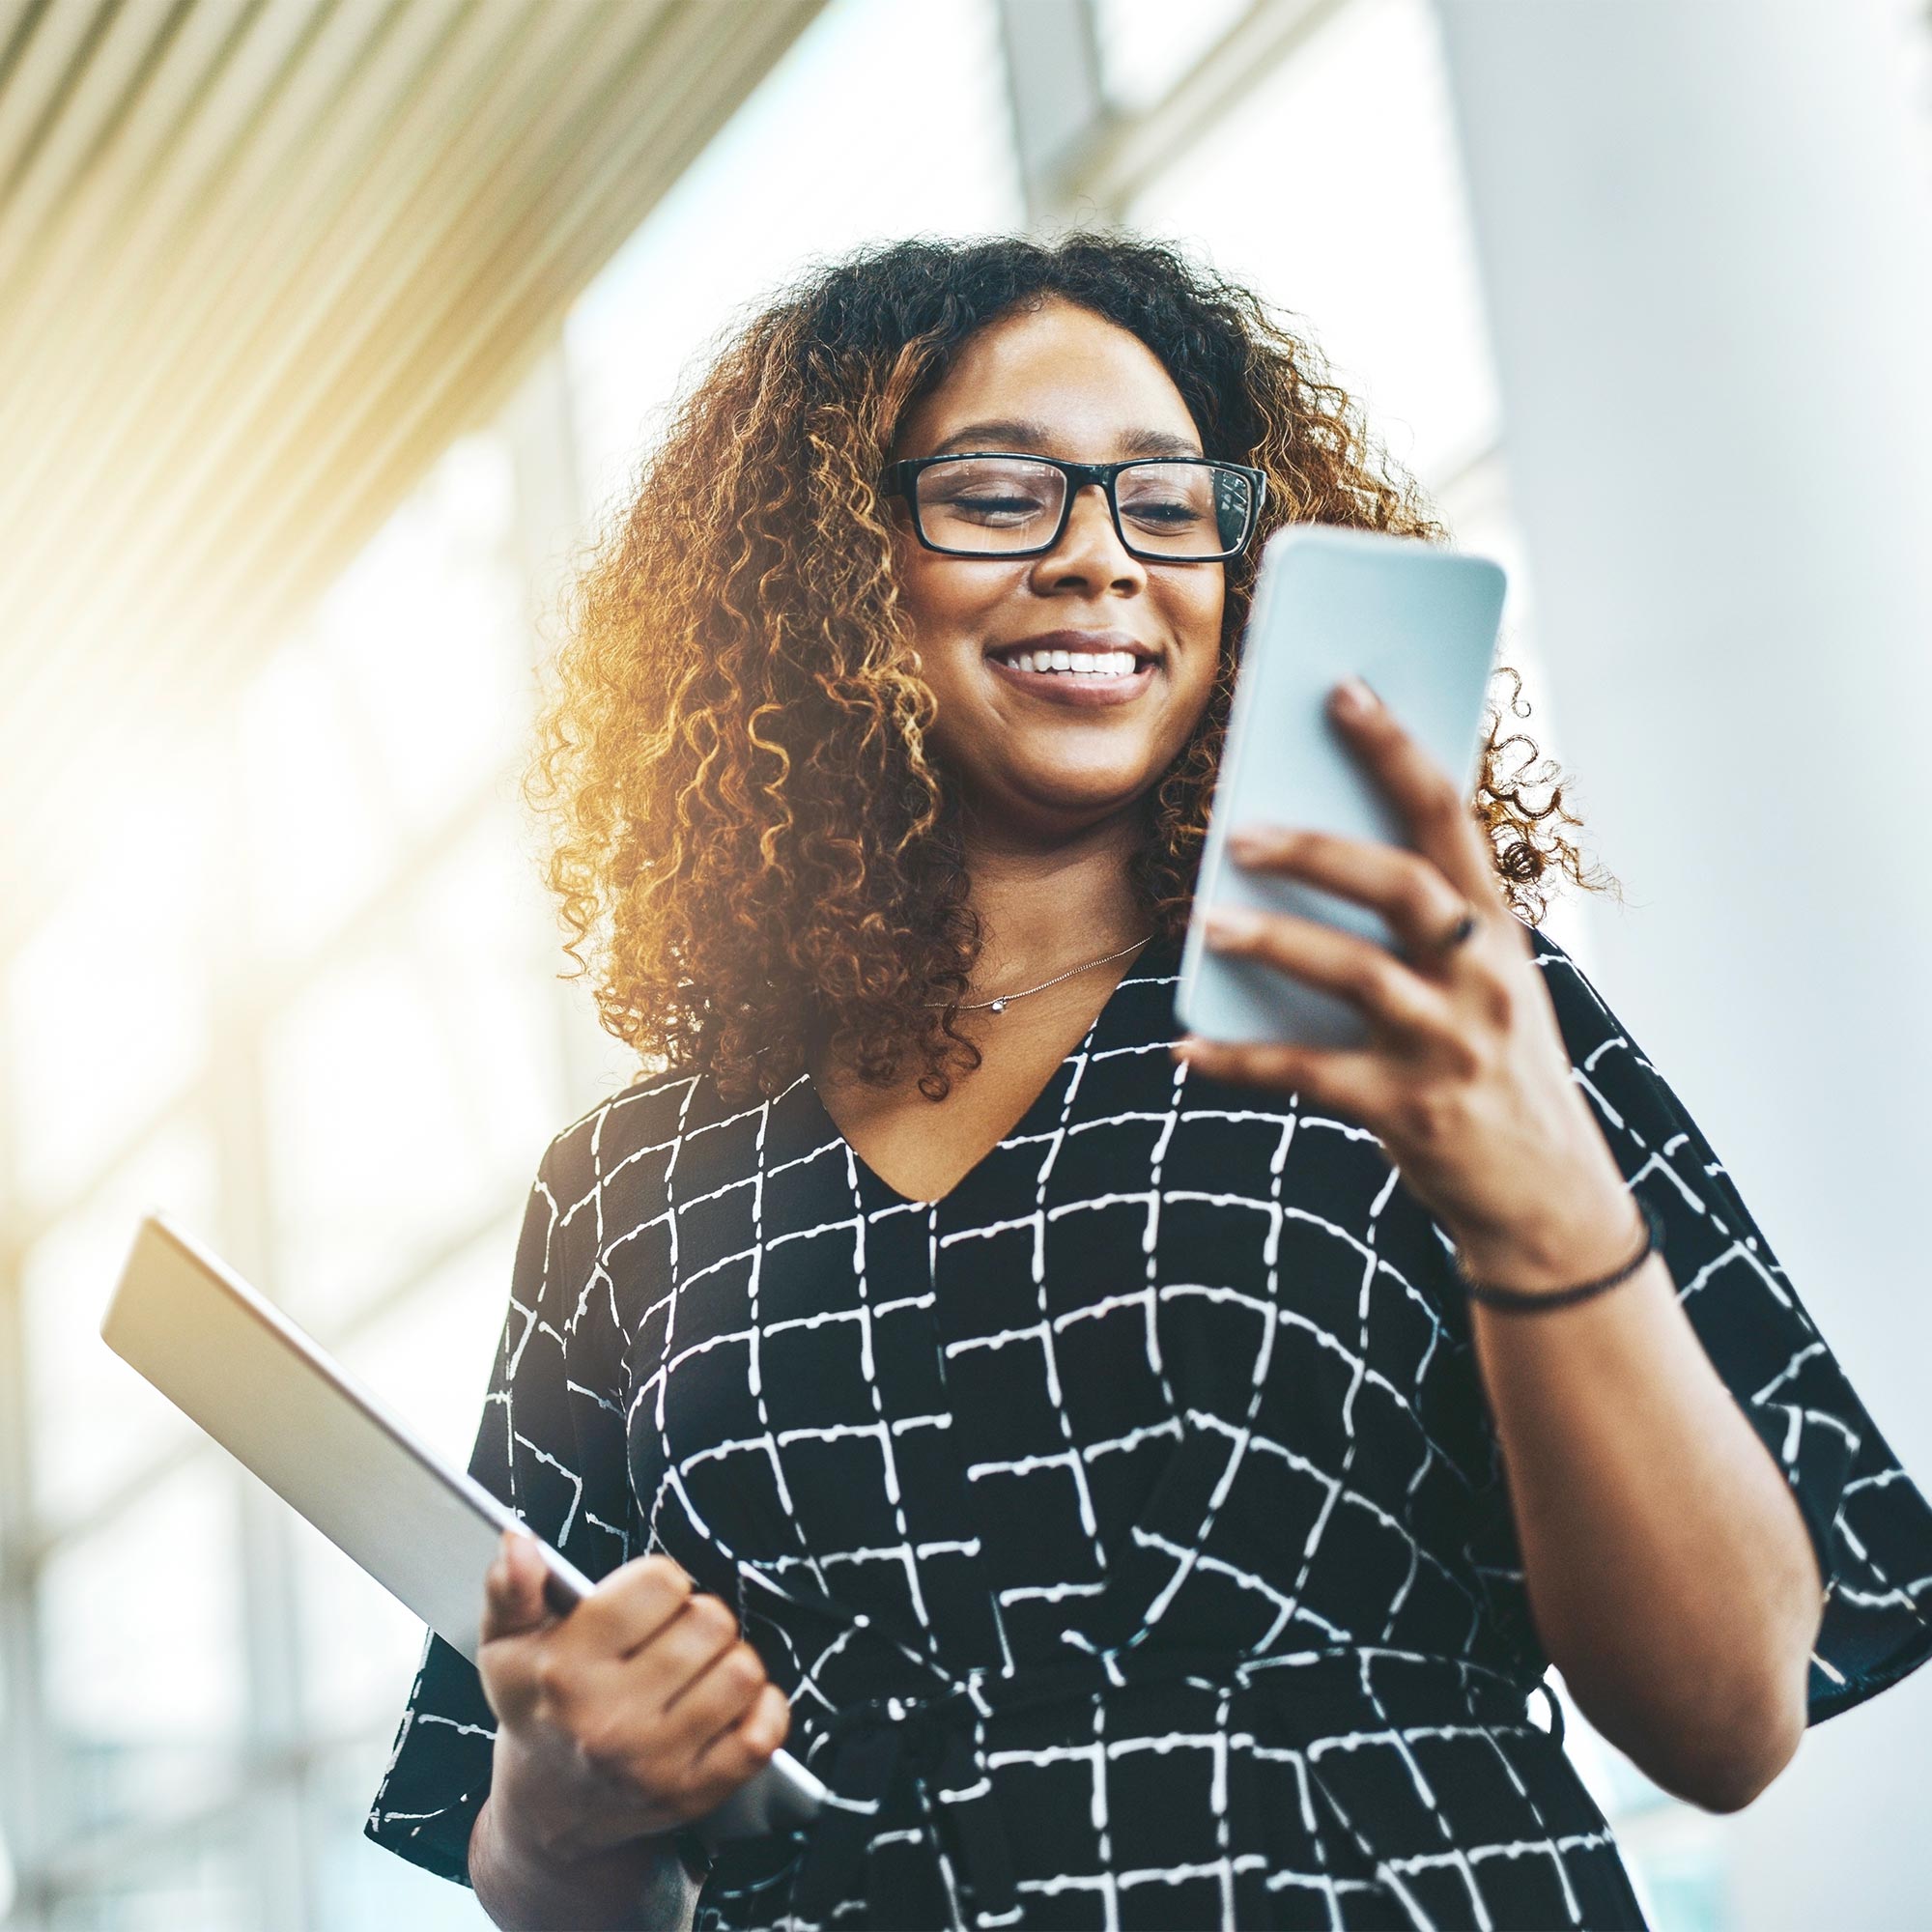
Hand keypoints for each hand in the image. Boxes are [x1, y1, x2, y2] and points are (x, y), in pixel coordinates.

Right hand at [476, 1530, 790, 1867]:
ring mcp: (655, 1765)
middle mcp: (609, 1722)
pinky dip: (761, 1709)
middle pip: (710, 1621)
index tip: (645, 1600)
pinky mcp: (693, 1795)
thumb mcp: (506, 1645)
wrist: (546, 1808)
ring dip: (728, 1659)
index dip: (659, 1581)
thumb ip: (510, 1588)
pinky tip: (728, 1703)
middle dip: (697, 1617)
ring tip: (697, 1667)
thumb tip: (519, 1544)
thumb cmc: (537, 1707)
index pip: (661, 1583)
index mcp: (566, 1671)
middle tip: (673, 1635)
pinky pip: (762, 1735)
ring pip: (742, 1672)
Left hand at [1174, 677, 1635, 1281]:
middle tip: (1241, 829)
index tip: (1344, 691)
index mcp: (1497, 930)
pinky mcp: (1410, 1113)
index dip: (1397, 749)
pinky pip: (1308, 1075)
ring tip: (1209, 923)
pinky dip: (1239, 1062)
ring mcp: (1449, 1045)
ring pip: (1356, 975)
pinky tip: (1185, 1051)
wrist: (1549, 1200)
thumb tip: (1304, 848)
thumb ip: (1420, 924)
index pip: (1450, 818)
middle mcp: (1483, 978)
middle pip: (1402, 887)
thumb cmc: (1493, 1067)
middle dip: (1320, 849)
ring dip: (1275, 942)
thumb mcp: (1483, 984)